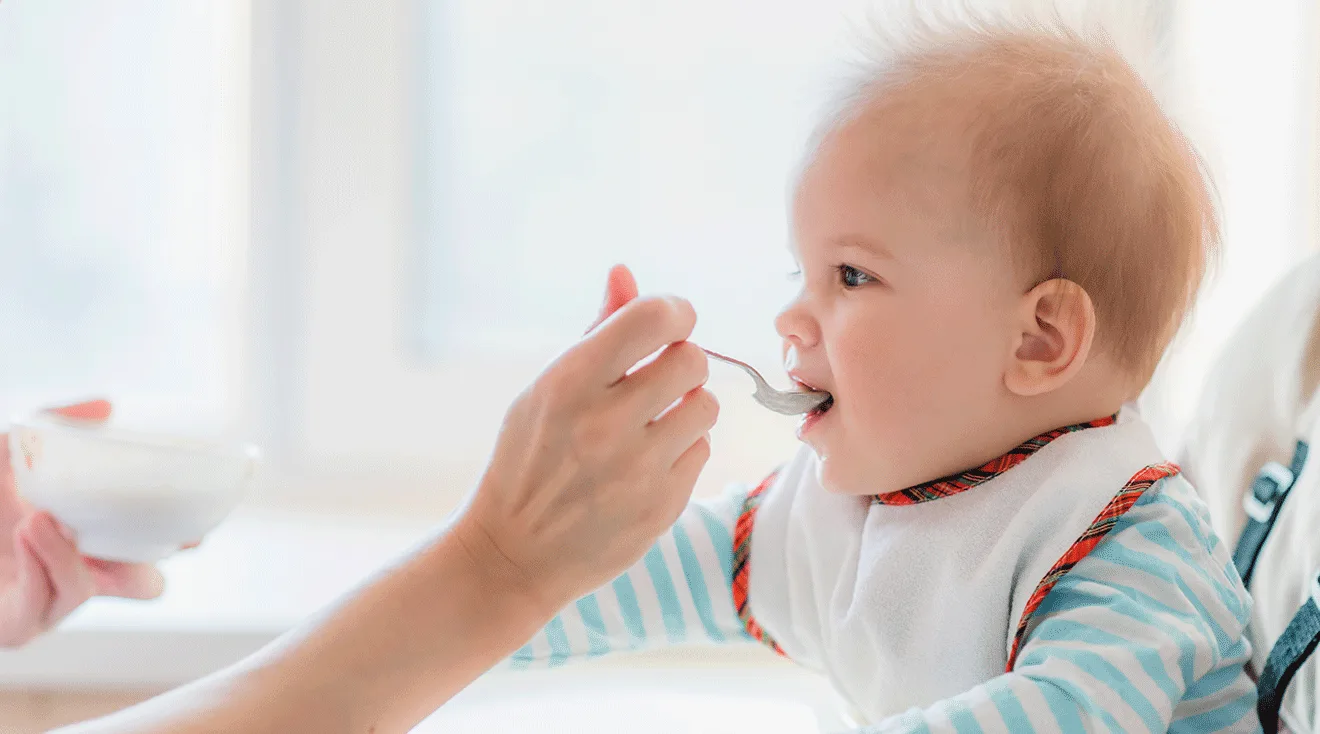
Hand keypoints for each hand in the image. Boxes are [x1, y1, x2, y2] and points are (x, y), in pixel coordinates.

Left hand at [0, 401, 165, 647]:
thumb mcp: (9, 450)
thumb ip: (53, 422)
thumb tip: (105, 404)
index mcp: (88, 540)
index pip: (151, 545)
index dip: (183, 537)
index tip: (199, 520)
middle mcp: (74, 575)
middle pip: (142, 586)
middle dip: (149, 562)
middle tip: (148, 536)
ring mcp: (46, 605)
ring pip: (85, 591)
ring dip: (67, 554)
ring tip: (39, 518)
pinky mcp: (16, 627)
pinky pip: (41, 606)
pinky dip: (39, 565)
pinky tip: (28, 531)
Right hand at [456, 264, 716, 615]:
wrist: (513, 554)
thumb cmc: (528, 458)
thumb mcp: (544, 388)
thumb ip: (594, 330)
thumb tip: (625, 273)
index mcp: (569, 382)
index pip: (654, 318)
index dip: (674, 312)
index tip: (669, 324)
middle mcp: (605, 424)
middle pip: (692, 361)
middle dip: (681, 362)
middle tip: (658, 378)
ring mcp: (637, 470)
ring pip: (706, 407)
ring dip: (686, 407)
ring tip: (652, 422)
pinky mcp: (661, 507)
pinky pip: (701, 452)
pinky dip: (681, 451)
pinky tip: (646, 463)